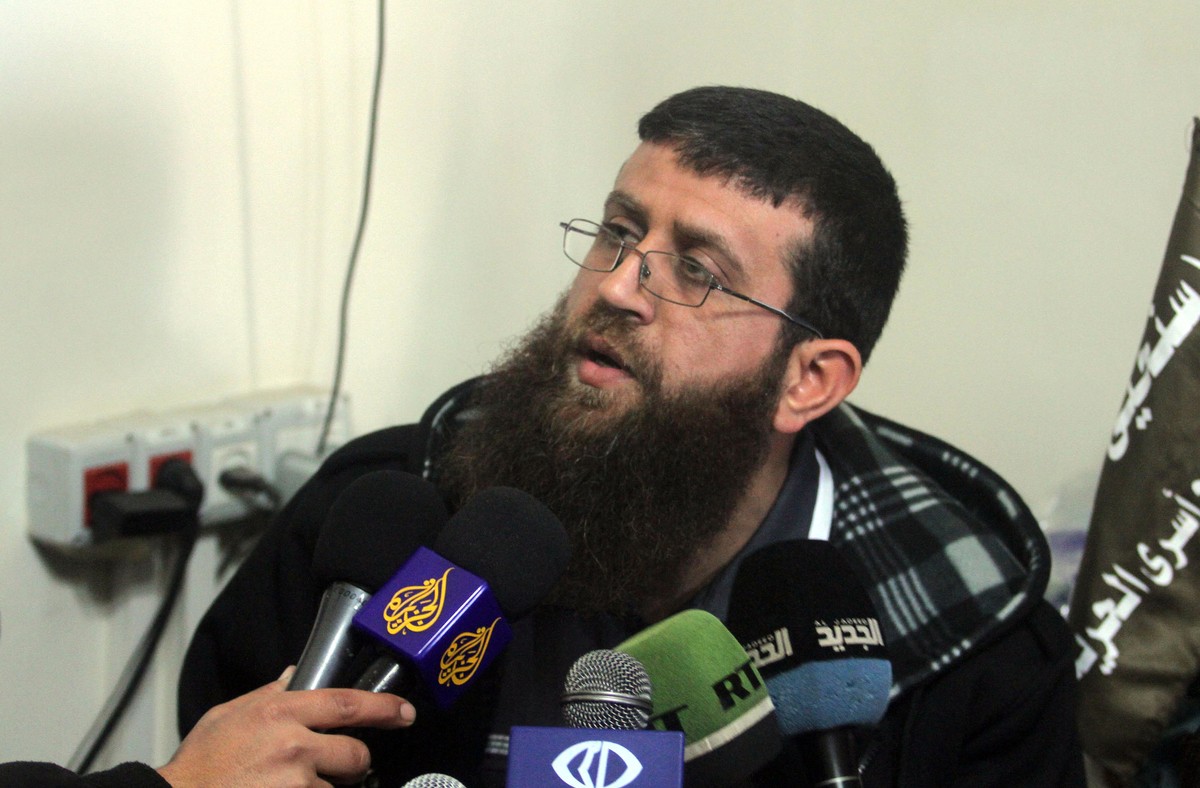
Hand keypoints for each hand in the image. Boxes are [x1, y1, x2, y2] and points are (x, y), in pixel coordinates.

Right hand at [157, 667, 415, 787]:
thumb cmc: (200, 765)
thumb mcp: (230, 715)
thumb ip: (269, 693)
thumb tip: (295, 675)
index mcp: (280, 712)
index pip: (347, 703)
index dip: (383, 708)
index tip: (404, 712)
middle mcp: (294, 746)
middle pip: (355, 754)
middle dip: (352, 763)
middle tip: (332, 767)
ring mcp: (294, 784)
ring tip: (288, 787)